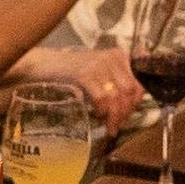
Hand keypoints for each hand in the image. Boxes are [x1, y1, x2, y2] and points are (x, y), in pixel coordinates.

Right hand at [22, 47, 138, 132]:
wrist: (46, 64)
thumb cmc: (73, 72)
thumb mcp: (98, 73)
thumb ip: (114, 85)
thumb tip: (126, 110)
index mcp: (119, 57)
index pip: (138, 84)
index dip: (135, 105)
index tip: (127, 117)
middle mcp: (112, 58)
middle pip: (129, 91)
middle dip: (124, 112)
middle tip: (116, 125)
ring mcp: (98, 65)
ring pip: (116, 96)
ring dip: (114, 116)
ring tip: (108, 126)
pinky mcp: (84, 74)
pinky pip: (101, 97)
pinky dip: (101, 110)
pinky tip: (97, 115)